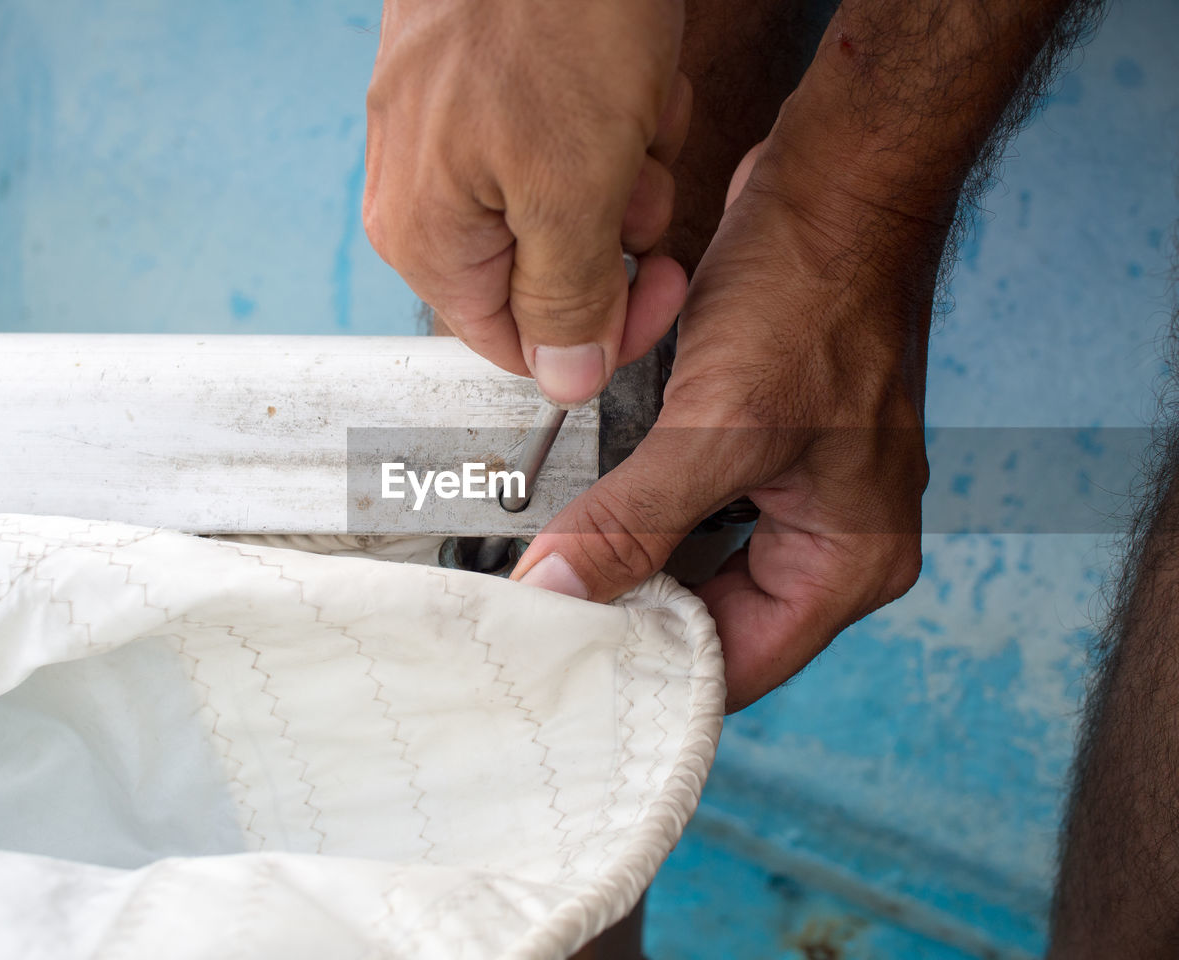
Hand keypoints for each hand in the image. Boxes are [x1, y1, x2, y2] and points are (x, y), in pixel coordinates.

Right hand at [364, 0, 689, 404]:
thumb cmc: (549, 12)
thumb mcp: (574, 191)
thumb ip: (567, 302)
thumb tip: (565, 381)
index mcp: (425, 238)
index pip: (516, 345)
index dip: (600, 332)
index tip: (659, 288)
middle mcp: (422, 189)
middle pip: (545, 268)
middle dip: (616, 228)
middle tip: (640, 173)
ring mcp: (449, 127)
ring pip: (564, 198)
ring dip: (623, 165)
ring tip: (630, 102)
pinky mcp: (484, 78)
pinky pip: (561, 133)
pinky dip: (610, 112)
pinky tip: (620, 66)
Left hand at [512, 143, 931, 711]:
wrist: (836, 185)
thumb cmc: (811, 296)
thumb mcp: (719, 426)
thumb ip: (636, 520)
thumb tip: (557, 592)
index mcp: (848, 562)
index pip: (738, 664)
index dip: (651, 671)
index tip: (564, 670)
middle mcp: (828, 541)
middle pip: (711, 619)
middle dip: (629, 614)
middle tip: (538, 622)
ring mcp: (795, 495)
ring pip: (692, 562)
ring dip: (627, 560)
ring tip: (547, 573)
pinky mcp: (760, 450)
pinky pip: (688, 507)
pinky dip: (637, 511)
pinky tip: (580, 511)